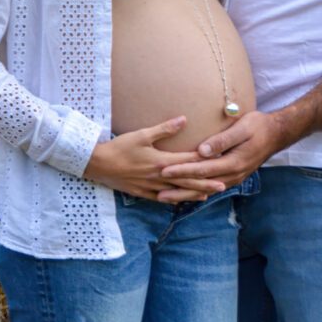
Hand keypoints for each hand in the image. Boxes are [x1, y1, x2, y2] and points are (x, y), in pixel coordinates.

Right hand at [84, 116, 226, 201]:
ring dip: (193, 193)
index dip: (205, 160)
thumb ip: (164, 129)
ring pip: (177, 192)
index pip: (189, 161)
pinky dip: (175, 199)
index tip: (221, 160)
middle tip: (224, 185)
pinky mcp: (142, 193)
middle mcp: (159, 177)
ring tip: (208, 195)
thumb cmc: (119, 147)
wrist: (97, 164)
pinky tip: (182, 200)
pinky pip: (162, 198)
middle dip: (206, 183)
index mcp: (161, 161)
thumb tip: (184, 120)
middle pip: (187, 180)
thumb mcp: (142, 134)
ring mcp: (151, 187)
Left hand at [158, 111, 283, 195]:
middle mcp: (233, 175)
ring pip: (205, 190)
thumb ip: (223, 139)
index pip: (202, 169)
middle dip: (179, 189)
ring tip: (166, 197)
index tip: (164, 170)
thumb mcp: (242, 128)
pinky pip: (211, 188)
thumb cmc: (258, 126)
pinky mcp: (233, 177)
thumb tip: (202, 150)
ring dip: (185, 194)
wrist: (277, 134)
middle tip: (158, 193)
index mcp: (233, 163)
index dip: (182, 170)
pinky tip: (186, 194)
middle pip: (201, 186)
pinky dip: (197, 192)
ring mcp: (234, 178)